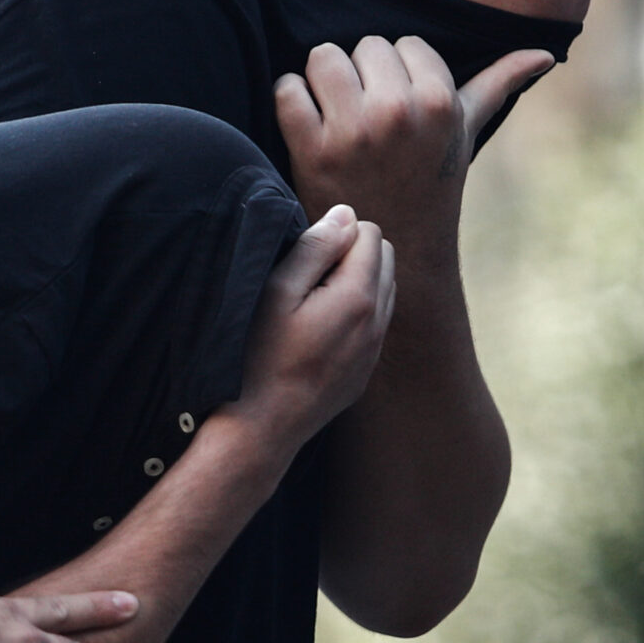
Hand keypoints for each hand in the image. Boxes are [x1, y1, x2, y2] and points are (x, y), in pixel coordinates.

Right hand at [221, 203, 393, 452]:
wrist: (263, 428)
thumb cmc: (258, 357)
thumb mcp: (276, 293)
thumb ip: (315, 248)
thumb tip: (345, 214)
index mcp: (358, 296)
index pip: (369, 232)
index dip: (334, 233)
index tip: (302, 259)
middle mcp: (377, 321)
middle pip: (384, 256)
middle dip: (352, 252)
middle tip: (306, 276)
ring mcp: (374, 349)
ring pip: (384, 289)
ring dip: (356, 281)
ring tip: (311, 302)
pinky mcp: (365, 371)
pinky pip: (374, 323)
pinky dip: (355, 312)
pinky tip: (317, 332)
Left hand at [275, 36, 554, 259]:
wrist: (398, 246)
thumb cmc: (431, 180)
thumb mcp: (467, 131)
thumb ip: (500, 84)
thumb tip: (547, 54)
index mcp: (438, 100)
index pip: (402, 44)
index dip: (396, 73)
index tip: (400, 106)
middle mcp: (397, 111)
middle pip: (362, 45)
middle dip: (362, 74)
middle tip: (367, 114)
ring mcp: (353, 131)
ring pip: (322, 56)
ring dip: (323, 79)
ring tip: (335, 110)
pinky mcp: (312, 149)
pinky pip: (287, 89)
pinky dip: (291, 99)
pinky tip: (308, 124)